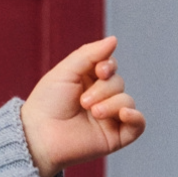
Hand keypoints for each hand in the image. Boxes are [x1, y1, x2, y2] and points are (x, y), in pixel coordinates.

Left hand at [19, 36, 144, 176]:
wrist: (39, 136)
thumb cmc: (47, 103)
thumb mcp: (66, 72)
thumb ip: (90, 54)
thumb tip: (114, 40)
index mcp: (87, 82)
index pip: (110, 67)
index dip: (109, 66)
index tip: (99, 71)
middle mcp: (100, 99)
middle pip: (118, 83)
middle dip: (103, 89)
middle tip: (83, 101)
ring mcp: (109, 118)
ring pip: (127, 102)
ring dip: (111, 104)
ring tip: (93, 112)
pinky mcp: (115, 137)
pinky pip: (138, 125)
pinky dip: (135, 117)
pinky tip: (124, 114)